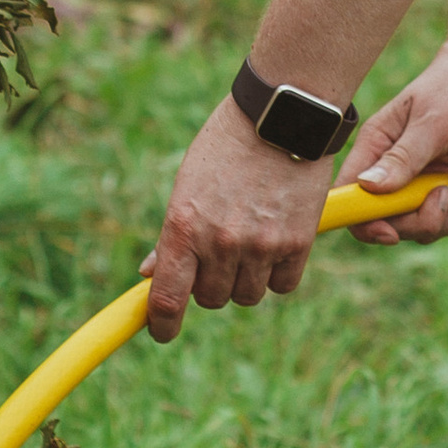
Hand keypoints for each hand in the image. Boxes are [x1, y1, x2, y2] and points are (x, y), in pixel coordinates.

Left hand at [141, 95, 342, 345]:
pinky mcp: (297, 243)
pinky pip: (283, 284)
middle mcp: (220, 242)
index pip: (167, 299)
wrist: (282, 115)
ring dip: (245, 278)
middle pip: (211, 299)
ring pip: (247, 295)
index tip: (162, 332)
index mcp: (183, 226)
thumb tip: (150, 274)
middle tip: (218, 252)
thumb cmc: (227, 144)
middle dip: (210, 283)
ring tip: (250, 239)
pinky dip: (278, 271)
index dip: (162, 325)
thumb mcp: (188, 183)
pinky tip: (277, 240)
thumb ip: (172, 232)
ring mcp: (261, 246)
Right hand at [345, 39, 447, 246]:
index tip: (392, 230)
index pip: (351, 198)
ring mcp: (422, 185)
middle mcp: (394, 172)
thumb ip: (403, 156)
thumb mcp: (432, 121)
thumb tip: (368, 187)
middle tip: (445, 190)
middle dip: (425, 219)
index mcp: (376, 149)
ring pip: (429, 230)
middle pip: (394, 224)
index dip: (365, 223)